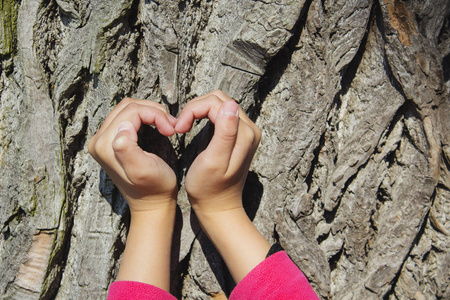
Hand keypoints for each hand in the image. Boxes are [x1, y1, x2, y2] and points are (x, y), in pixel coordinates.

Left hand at [88, 98, 177, 211]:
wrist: (152, 203)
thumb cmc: (154, 188)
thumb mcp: (143, 170)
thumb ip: (127, 148)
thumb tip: (123, 127)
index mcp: (104, 145)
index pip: (131, 111)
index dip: (155, 115)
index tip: (171, 129)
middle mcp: (98, 140)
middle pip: (128, 106)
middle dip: (154, 111)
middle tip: (171, 126)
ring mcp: (103, 140)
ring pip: (128, 108)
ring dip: (150, 112)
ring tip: (166, 125)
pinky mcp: (111, 140)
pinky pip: (127, 116)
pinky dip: (145, 116)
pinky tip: (156, 126)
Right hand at [176, 90, 268, 282]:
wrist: (217, 206)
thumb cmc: (209, 188)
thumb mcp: (214, 161)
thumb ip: (225, 132)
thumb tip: (230, 105)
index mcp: (245, 133)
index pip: (216, 103)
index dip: (193, 110)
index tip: (180, 129)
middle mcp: (250, 129)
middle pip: (218, 99)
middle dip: (195, 108)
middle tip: (180, 127)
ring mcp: (246, 131)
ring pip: (219, 103)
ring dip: (198, 110)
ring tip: (185, 127)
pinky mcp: (238, 134)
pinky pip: (220, 113)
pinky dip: (204, 115)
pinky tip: (194, 127)